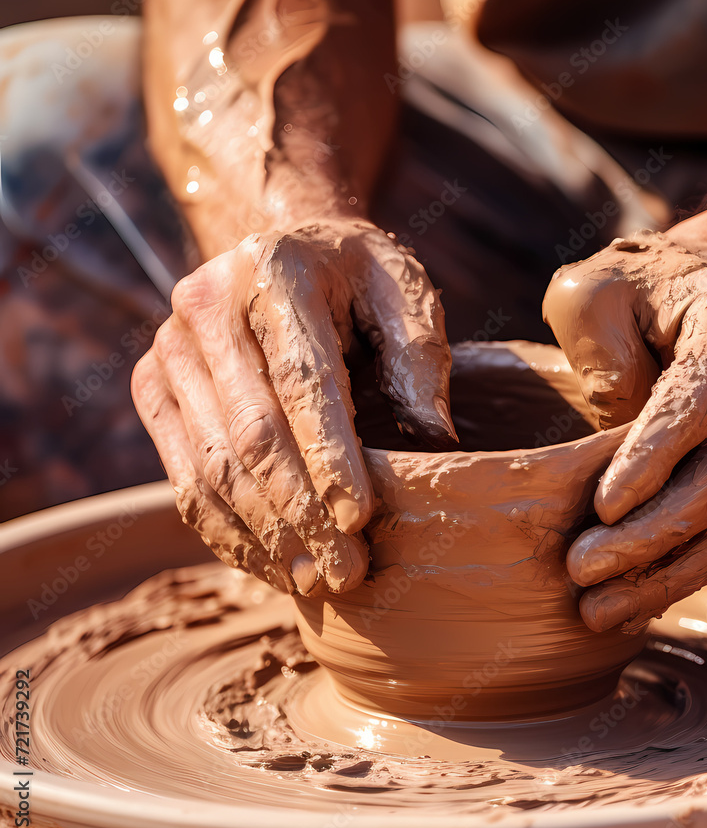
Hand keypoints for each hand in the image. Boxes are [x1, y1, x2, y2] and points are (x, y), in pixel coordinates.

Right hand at [132, 219, 454, 596]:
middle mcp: (205, 307)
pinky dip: (228, 530)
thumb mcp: (402, 288)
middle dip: (302, 514)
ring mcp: (169, 350)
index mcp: (273, 271)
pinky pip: (184, 476)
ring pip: (212, 466)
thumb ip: (420, 355)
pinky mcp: (153, 387)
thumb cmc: (354, 274)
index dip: (329, 456)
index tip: (361, 519)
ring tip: (319, 582)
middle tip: (350, 570)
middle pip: (252, 434)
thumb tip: (433, 442)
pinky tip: (274, 564)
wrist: (279, 246)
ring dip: (265, 535)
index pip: (301, 381)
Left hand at [542, 237, 706, 632]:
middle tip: (579, 568)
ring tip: (600, 608)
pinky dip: (696, 569)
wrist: (704, 290)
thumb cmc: (636, 289)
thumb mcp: (593, 291)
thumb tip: (612, 448)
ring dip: (673, 571)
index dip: (648, 463)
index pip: (696, 405)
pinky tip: (640, 597)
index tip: (598, 509)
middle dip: (651, 533)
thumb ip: (597, 354)